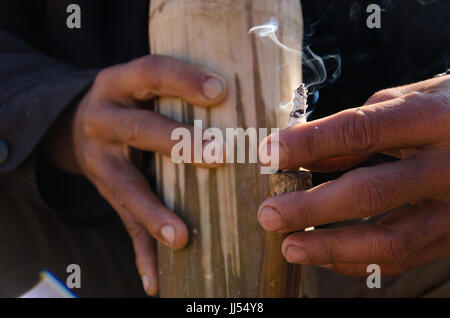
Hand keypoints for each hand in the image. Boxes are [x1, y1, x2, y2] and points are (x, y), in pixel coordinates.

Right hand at [45, 55, 226, 294]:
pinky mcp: (104, 192)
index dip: (183, 79)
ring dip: (154, 213)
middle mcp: (103, 118)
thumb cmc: (130, 103)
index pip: (152, 72)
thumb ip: (179, 92)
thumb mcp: (143, 86)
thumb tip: (246, 99)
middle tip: (218, 155)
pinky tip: (155, 280)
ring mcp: (98, 158)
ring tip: (180, 238)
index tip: (221, 90)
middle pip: (141, 131)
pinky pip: (122, 223)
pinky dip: (141, 253)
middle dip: (178, 143)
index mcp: (119, 84)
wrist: (75, 123)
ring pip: (125, 187)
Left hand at [258, 75, 449, 275]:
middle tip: (269, 215)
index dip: (310, 144)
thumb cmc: (444, 111)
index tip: (268, 153)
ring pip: (390, 240)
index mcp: (433, 119)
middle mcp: (449, 166)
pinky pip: (403, 258)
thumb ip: (356, 128)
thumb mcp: (404, 103)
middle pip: (372, 193)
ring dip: (331, 248)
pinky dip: (357, 260)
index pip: (361, 131)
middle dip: (312, 208)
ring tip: (290, 247)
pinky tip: (325, 255)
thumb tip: (304, 156)